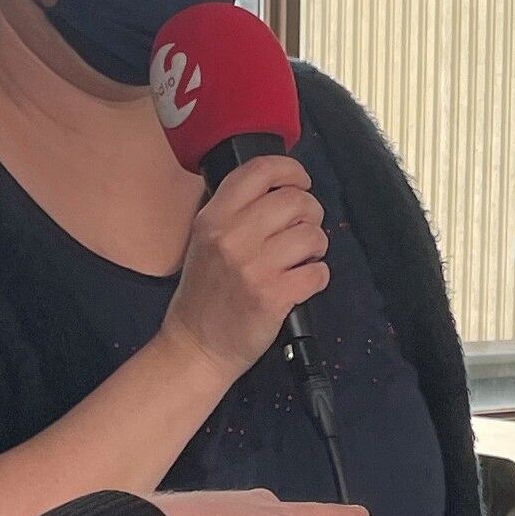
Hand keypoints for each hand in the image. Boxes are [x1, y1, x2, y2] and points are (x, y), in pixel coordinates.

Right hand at [160, 155, 327, 380]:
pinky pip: (319, 272)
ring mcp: (254, 267)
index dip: (291, 170)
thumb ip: (234, 211)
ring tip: (301, 259)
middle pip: (295, 200)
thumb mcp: (204, 240)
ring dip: (316, 247)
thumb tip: (279, 187)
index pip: (260, 171)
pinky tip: (301, 282)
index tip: (301, 181)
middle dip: (310, 214)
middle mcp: (232, 237)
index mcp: (214, 218)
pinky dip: (317, 276)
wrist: (195, 346)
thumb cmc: (204, 295)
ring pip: (312, 235)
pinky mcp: (274, 296)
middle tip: (303, 229)